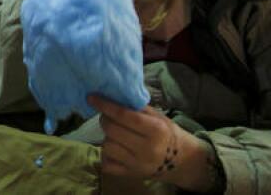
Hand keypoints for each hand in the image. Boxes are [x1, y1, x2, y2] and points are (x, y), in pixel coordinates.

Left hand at [91, 96, 217, 191]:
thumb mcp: (157, 116)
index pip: (123, 115)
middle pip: (112, 130)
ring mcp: (138, 164)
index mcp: (156, 130)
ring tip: (116, 135)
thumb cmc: (166, 133)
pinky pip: (106, 164)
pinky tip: (116, 150)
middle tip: (108, 117)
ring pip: (107, 146)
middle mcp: (147, 148)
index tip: (91, 97)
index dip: (105, 105)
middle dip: (105, 120)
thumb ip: (136, 107)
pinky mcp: (131, 175)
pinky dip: (106, 155)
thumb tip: (111, 95)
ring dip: (107, 138)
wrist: (180, 160)